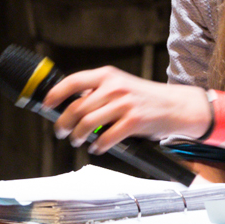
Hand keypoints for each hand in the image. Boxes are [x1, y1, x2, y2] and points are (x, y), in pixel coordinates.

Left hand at [42, 66, 211, 150]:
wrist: (177, 106)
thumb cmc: (147, 99)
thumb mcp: (122, 86)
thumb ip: (99, 93)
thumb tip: (73, 106)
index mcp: (108, 75)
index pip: (73, 81)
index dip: (55, 94)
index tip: (47, 105)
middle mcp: (114, 87)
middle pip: (76, 108)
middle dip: (64, 124)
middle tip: (62, 132)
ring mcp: (124, 103)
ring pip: (88, 124)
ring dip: (78, 137)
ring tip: (78, 141)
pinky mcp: (134, 121)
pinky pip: (106, 137)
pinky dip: (98, 146)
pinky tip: (97, 148)